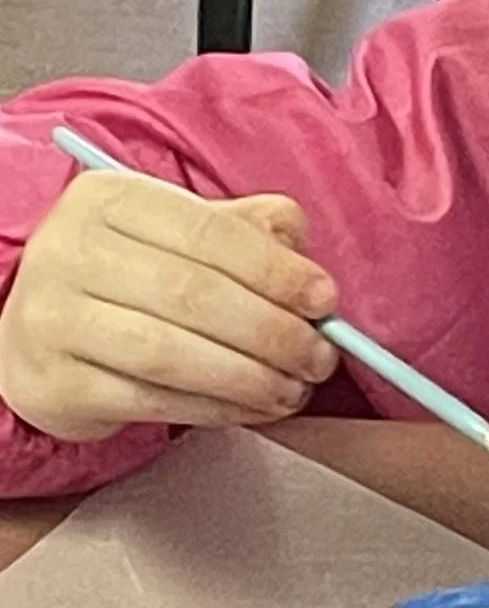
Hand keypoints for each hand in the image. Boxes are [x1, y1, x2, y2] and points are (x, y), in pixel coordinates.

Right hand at [0, 171, 339, 441]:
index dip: (277, 270)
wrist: (43, 334)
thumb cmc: (132, 279)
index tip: (325, 300)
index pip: (209, 232)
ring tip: (294, 388)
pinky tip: (253, 408)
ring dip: (250, 377)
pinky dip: (216, 408)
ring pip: (171, 354)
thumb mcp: (182, 235)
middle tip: (320, 356)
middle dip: (274, 332)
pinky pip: (151, 400)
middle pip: (194, 295)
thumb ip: (247, 231)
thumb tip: (303, 256)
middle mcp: (68, 252)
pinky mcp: (52, 383)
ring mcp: (51, 319)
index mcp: (110, 200)